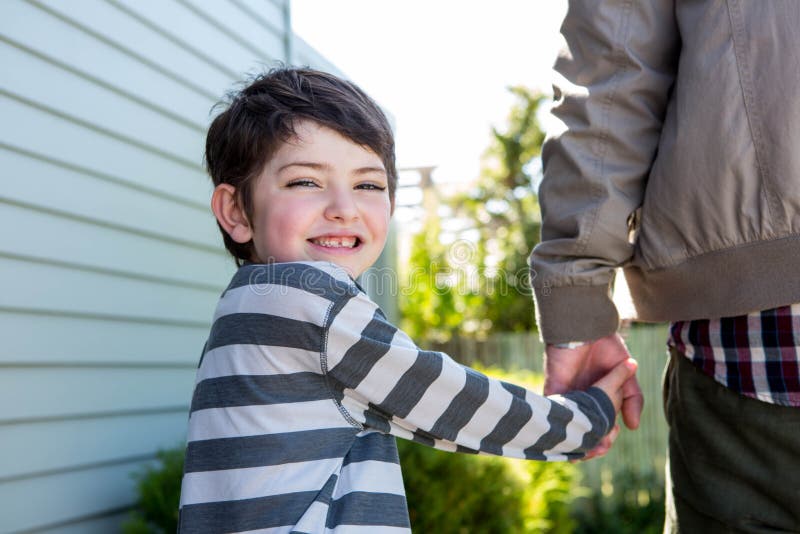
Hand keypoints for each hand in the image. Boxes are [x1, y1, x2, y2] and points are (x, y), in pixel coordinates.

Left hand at [544, 334, 643, 458]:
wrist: (588, 325)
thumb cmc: (606, 344)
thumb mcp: (627, 373)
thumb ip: (633, 399)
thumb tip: (633, 427)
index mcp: (598, 398)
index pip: (602, 425)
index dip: (607, 435)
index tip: (614, 434)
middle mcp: (582, 399)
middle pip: (585, 430)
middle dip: (594, 442)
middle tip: (602, 445)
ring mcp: (567, 395)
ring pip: (569, 426)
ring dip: (579, 439)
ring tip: (589, 446)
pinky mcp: (554, 388)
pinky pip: (554, 412)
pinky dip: (562, 426)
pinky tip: (572, 435)